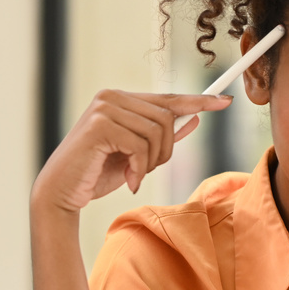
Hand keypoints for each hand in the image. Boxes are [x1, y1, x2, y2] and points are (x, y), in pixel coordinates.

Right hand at [28, 90, 228, 289]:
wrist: (63, 193)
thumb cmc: (98, 173)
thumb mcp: (137, 155)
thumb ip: (162, 136)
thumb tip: (194, 118)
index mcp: (121, 98)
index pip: (168, 98)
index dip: (199, 101)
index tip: (226, 102)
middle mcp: (112, 96)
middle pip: (167, 117)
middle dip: (166, 150)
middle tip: (146, 170)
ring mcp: (105, 108)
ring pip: (158, 131)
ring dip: (152, 161)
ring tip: (135, 174)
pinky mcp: (100, 125)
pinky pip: (141, 145)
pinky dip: (140, 167)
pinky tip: (128, 179)